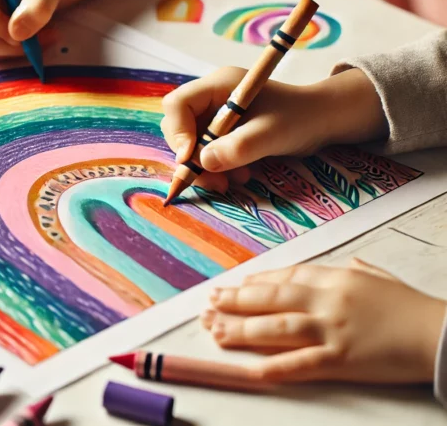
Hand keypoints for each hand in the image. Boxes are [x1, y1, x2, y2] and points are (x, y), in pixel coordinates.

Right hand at [160, 66, 387, 190]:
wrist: (324, 121)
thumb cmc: (301, 118)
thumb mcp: (271, 134)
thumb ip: (237, 148)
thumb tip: (202, 162)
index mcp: (218, 85)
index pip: (177, 104)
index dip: (178, 132)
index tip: (191, 158)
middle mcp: (211, 98)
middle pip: (179, 127)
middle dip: (191, 156)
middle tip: (212, 180)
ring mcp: (216, 114)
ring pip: (191, 144)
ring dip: (206, 167)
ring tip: (231, 182)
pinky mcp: (223, 131)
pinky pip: (207, 152)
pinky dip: (217, 168)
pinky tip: (239, 175)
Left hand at [201, 259, 445, 383]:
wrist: (441, 334)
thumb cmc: (413, 307)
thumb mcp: (380, 278)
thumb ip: (356, 271)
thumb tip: (346, 266)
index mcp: (336, 278)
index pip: (285, 276)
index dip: (256, 282)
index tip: (235, 286)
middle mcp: (327, 300)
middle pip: (270, 298)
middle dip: (236, 301)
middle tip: (211, 303)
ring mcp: (332, 330)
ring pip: (274, 328)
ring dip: (240, 329)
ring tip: (215, 330)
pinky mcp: (341, 359)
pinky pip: (298, 363)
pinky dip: (271, 366)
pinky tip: (248, 368)